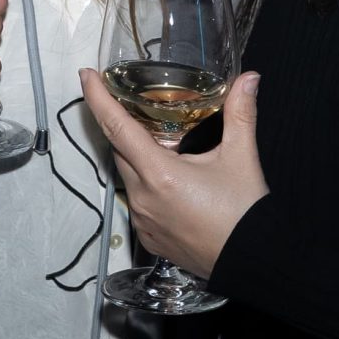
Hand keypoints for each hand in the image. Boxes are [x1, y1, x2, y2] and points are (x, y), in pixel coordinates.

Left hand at [77, 69, 268, 277]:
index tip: (85, 76)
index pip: (117, 127)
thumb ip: (241, 115)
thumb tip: (248, 80)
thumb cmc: (245, 213)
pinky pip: (138, 203)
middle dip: (123, 127)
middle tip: (133, 108)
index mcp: (158, 174)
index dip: (98, 99)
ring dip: (137, 158)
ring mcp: (142, 221)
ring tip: (160, 146)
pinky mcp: (149, 238)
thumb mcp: (241, 159)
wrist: (253, 262)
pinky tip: (169, 182)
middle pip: (120, 151)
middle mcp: (142, 197)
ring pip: (128, 177)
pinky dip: (146, 186)